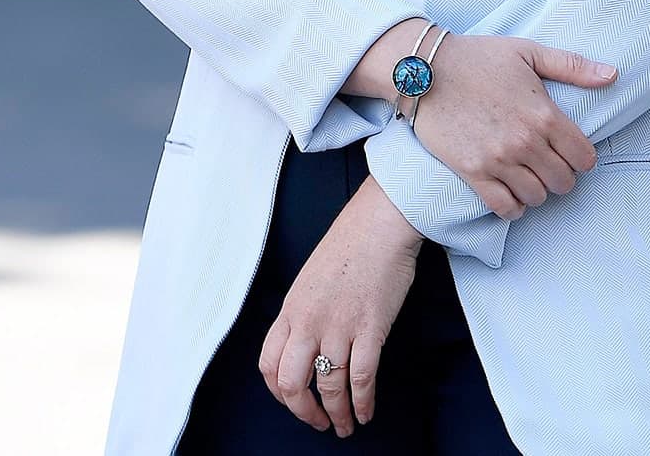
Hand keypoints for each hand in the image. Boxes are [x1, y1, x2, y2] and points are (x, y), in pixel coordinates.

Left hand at [260, 176, 421, 436]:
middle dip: (304, 412)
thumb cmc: (350, 243)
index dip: (278, 392)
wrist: (380, 223)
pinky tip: (366, 412)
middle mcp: (308, 322)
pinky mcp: (370, 329)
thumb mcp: (311, 278)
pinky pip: (361, 378)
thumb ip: (304, 311)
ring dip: (337, 415)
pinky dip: (363, 402)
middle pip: (292, 384)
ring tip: (346, 426)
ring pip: (329, 388)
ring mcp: (338, 327)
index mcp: (291, 309)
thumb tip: (307, 341)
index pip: (268, 365)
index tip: (293, 401)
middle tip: (318, 422)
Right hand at [410, 34, 616, 219]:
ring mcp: (499, 160)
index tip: (571, 152)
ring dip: (538, 190)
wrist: (426, 71)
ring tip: (530, 177)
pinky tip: (511, 194)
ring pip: (537, 197)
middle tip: (550, 165)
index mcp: (544, 114)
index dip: (582, 158)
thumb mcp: (529, 52)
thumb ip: (572, 66)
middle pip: (563, 182)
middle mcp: (525, 142)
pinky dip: (513, 207)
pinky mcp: (473, 172)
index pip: (584, 157)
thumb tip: (612, 75)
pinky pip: (504, 207)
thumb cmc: (479, 57)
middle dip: (562, 176)